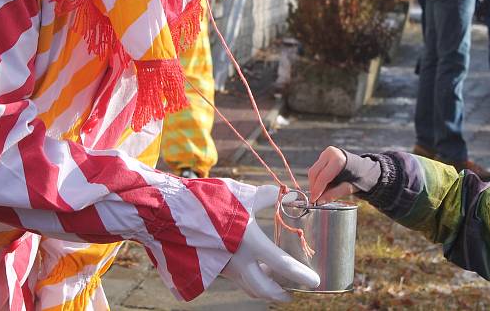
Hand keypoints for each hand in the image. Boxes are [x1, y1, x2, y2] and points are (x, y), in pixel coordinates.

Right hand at [222, 185, 319, 300]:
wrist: (175, 211)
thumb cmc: (212, 200)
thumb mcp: (244, 195)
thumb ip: (270, 196)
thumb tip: (292, 195)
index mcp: (251, 243)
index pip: (282, 265)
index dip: (301, 275)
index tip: (314, 281)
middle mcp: (238, 261)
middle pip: (264, 289)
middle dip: (280, 294)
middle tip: (292, 293)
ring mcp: (224, 266)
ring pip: (249, 286)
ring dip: (264, 288)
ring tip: (274, 282)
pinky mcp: (213, 265)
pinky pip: (236, 279)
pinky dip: (249, 279)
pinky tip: (252, 268)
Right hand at [308, 147, 357, 204]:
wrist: (362, 168)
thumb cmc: (357, 178)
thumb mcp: (347, 188)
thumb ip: (333, 194)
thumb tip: (319, 201)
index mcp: (338, 160)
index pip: (322, 177)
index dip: (317, 190)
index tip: (313, 200)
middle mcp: (330, 153)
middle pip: (314, 172)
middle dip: (313, 186)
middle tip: (315, 198)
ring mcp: (326, 153)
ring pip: (313, 170)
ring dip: (314, 183)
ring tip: (320, 192)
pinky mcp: (324, 155)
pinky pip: (316, 168)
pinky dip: (317, 178)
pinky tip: (323, 185)